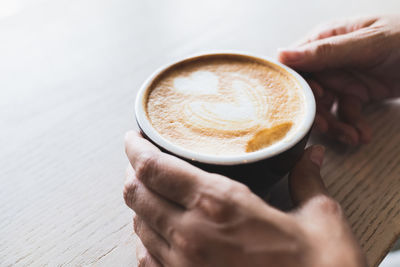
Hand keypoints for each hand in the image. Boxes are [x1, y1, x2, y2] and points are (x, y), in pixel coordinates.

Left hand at [123, 131, 365, 266]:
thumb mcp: (319, 217)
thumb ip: (306, 179)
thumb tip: (311, 155)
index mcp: (219, 203)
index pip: (155, 168)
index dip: (135, 149)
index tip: (134, 138)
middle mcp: (191, 232)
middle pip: (135, 193)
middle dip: (132, 172)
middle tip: (140, 160)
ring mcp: (183, 264)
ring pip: (137, 223)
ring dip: (139, 203)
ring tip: (149, 190)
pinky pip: (146, 257)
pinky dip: (144, 237)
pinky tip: (155, 230)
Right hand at [278, 15, 399, 144]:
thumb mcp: (368, 44)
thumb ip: (325, 51)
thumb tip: (281, 55)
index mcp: (326, 39)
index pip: (296, 64)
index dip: (297, 87)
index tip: (305, 103)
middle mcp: (330, 60)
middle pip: (309, 91)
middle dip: (317, 112)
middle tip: (326, 128)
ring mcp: (343, 78)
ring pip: (325, 107)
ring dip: (336, 125)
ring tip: (352, 137)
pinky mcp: (357, 94)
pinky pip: (346, 113)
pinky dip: (352, 126)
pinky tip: (362, 135)